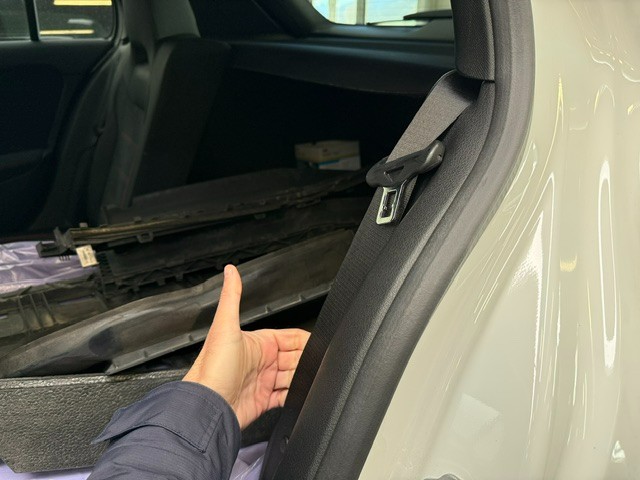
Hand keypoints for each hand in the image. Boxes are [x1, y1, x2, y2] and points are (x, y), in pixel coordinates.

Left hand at [183, 265, 309, 428]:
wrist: (206, 406)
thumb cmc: (212, 368)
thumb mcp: (224, 326)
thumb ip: (232, 296)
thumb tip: (230, 270)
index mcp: (258, 343)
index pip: (290, 337)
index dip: (305, 340)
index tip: (318, 343)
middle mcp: (261, 362)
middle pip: (294, 357)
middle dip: (306, 360)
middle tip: (317, 363)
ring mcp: (263, 382)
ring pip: (292, 377)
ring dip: (302, 378)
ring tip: (312, 378)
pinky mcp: (263, 401)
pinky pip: (285, 397)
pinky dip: (295, 396)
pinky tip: (300, 394)